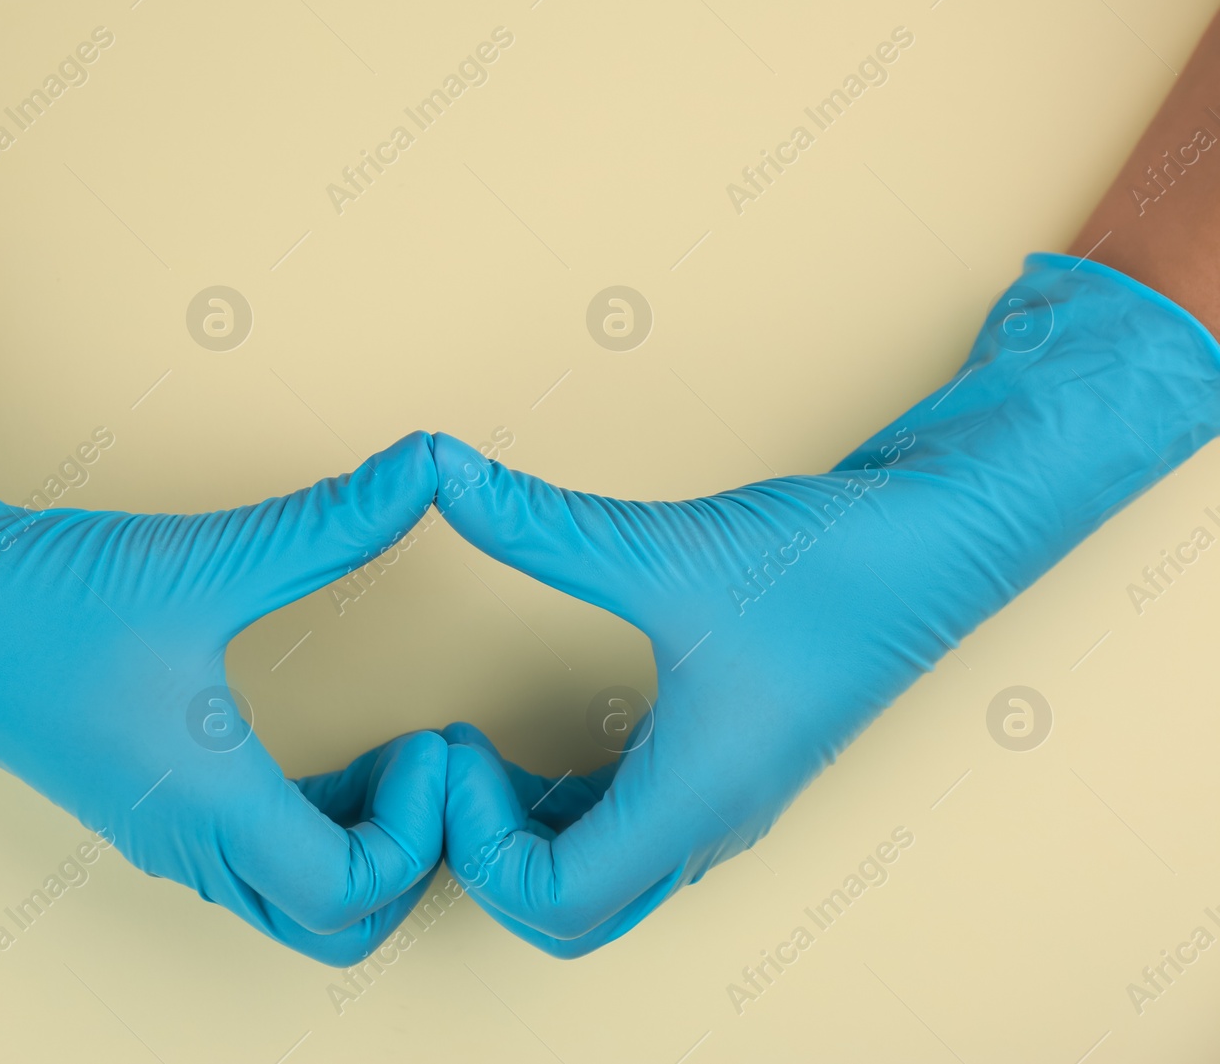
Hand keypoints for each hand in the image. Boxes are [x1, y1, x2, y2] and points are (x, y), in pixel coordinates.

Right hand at [0, 267, 445, 963]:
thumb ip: (325, 521)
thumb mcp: (199, 559)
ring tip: (389, 754)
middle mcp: (191, 843)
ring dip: (362, 847)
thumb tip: (423, 468)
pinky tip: (334, 754)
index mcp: (206, 802)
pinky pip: (261, 865)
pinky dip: (319, 831)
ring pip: (297, 902)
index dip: (415, 833)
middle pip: (335, 928)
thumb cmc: (40, 598)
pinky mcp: (158, 811)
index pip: (350, 894)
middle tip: (423, 765)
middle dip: (404, 862)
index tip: (425, 740)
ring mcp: (171, 836)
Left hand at [430, 253, 1219, 955]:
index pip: (556, 902)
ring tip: (471, 755)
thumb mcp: (671, 545)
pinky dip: (558, 810)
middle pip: (571, 913)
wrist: (949, 534)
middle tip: (449, 765)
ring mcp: (722, 798)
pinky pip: (625, 829)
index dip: (478, 846)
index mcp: (698, 797)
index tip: (453, 750)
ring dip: (521, 837)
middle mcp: (709, 818)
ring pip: (599, 877)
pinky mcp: (724, 763)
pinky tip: (526, 744)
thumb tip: (440, 475)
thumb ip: (544, 523)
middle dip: (488, 857)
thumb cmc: (840, 558)